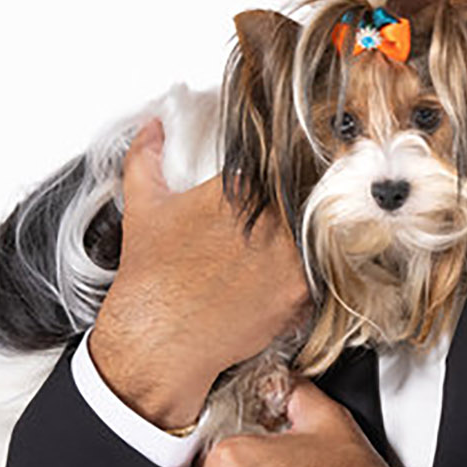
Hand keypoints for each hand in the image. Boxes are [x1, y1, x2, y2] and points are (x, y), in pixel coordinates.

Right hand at [86, 118, 309, 429]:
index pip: (284, 164)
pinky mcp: (301, 292)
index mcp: (242, 187)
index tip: (288, 177)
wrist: (158, 336)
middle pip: (309, 197)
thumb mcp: (144, 205)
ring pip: (321, 234)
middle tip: (292, 217)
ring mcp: (292, 256)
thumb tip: (151, 129)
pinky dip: (313, 276)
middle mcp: (273, 218)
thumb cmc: (152, 277)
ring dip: (314, 237)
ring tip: (289, 249)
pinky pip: (322, 275)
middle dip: (305, 202)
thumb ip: (146, 157)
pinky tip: (287, 278)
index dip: (289, 170)